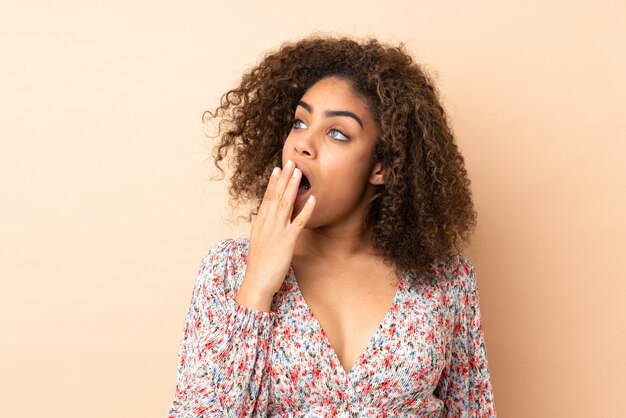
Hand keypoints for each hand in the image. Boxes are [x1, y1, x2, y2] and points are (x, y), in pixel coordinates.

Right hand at [236, 160, 315, 310]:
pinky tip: (313, 199)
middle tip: (291, 162)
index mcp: (260, 222)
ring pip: (286, 203)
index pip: (267, 197)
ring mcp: (277, 230)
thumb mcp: (256, 242)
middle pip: (276, 196)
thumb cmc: (258, 264)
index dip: (273, 182)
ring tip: (299, 172)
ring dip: (293, 187)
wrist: (257, 282)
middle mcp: (267, 223)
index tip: (277, 169)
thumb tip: (259, 217)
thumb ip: (259, 228)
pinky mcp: (287, 241)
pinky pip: (299, 222)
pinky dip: (307, 210)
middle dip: (284, 178)